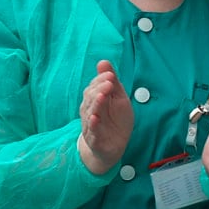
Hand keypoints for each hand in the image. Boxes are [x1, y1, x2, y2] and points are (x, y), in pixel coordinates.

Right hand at [77, 60, 133, 174]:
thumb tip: (103, 62)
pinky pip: (92, 132)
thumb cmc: (115, 120)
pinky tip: (95, 118)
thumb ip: (112, 82)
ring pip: (90, 113)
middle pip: (90, 98)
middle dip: (99, 90)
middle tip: (109, 83)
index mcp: (95, 100)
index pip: (94, 87)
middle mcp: (90, 111)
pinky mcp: (95, 140)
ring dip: (96, 104)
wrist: (112, 147)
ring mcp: (91, 126)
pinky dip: (93, 125)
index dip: (101, 80)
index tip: (110, 75)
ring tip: (101, 96)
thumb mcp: (118, 99)